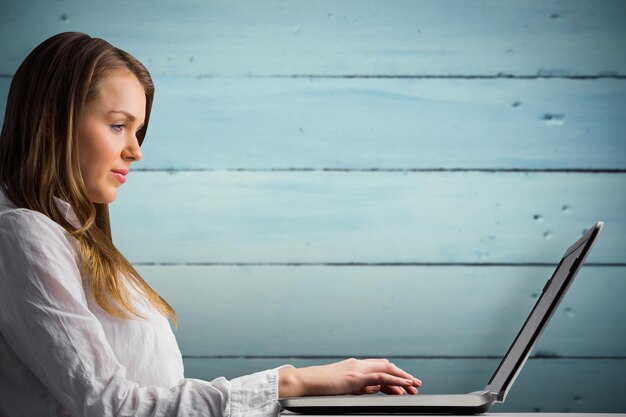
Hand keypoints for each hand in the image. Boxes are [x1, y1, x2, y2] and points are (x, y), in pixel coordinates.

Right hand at [278, 358, 421, 397]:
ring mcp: (357, 369)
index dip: (393, 375)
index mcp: (353, 366)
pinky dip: (396, 380)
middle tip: (415, 385)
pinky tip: (405, 384)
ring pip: (387, 369)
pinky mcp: (355, 377)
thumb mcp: (342, 386)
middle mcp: (357, 364)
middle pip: (386, 366)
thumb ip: (359, 386)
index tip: (404, 384)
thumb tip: (374, 389)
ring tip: (415, 386)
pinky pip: (381, 377)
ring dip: (403, 377)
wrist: (303, 382)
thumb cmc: (318, 386)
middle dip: (402, 375)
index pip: (379, 367)